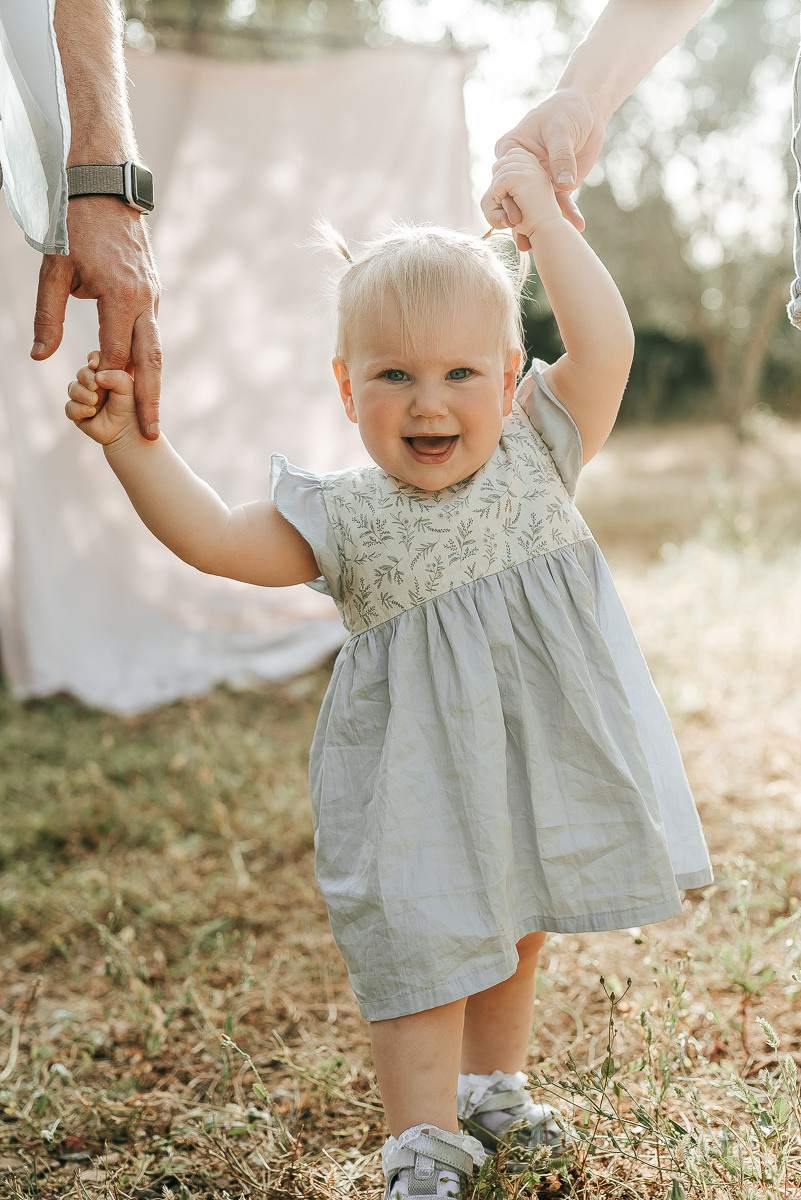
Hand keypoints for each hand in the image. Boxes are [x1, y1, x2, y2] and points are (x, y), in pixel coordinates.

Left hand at [32, 195, 161, 439]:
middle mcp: (144, 300)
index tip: (100, 401)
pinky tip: (140, 377)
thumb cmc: (75, 226)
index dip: (106, 379)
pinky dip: (146, 357)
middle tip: (152, 433)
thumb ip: (49, 316)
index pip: (115, 353)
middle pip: (151, 361)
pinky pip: (151, 331)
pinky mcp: (153, 291)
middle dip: (151, 400)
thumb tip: (41, 357)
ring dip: (153, 382)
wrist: (106, 187)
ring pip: (155, 348)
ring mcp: (152, 296)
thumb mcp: (53, 270)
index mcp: (120, 296)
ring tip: (151, 414)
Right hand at [66, 351, 138, 445]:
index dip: (93, 360)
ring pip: (72, 389)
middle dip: (86, 378)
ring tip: (95, 402)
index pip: (94, 359)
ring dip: (82, 394)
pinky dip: (79, 409)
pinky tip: (92, 413)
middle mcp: (93, 384)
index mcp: (106, 374)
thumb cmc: (132, 406)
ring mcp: (84, 398)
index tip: (95, 365)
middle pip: (80, 372)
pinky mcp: (78, 414)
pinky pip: (69, 408)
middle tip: (95, 387)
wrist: (129, 431)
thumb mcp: (128, 386)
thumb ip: (115, 375)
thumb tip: (96, 375)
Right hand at [481, 87, 607, 245]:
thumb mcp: (561, 129)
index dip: (503, 202)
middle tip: (524, 241)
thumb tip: (564, 184)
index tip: (513, 218)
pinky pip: (559, 205)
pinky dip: (567, 216)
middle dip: (516, 223)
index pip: (499, 181)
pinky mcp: (556, 188)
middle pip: (511, 200)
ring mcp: (536, 182)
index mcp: (510, 152)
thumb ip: (561, 156)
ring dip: (538, 228)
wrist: (587, 111)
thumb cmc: (566, 110)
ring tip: (543, 247)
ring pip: (533, 208)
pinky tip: (576, 227)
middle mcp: (519, 170)